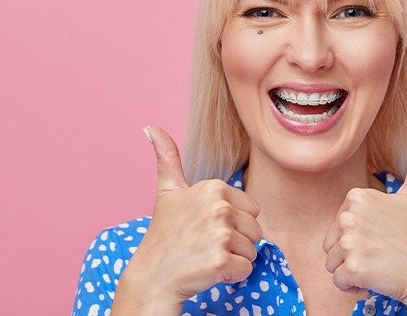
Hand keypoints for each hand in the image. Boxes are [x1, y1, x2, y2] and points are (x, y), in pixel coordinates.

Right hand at [115, 126, 262, 308]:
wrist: (152, 277)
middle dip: (236, 242)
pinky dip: (232, 276)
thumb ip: (167, 158)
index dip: (233, 223)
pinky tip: (209, 271)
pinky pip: (246, 269)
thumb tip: (151, 128)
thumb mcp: (167, 192)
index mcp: (213, 187)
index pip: (252, 210)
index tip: (206, 227)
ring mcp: (220, 234)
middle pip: (255, 230)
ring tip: (207, 257)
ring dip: (234, 259)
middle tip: (206, 245)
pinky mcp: (221, 260)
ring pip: (252, 250)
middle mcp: (219, 207)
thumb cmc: (165, 235)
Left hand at [322, 126, 406, 310]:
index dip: (358, 235)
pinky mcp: (353, 267)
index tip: (383, 236)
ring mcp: (351, 241)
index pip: (339, 223)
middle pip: (332, 243)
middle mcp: (350, 215)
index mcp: (358, 196)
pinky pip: (338, 282)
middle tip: (381, 253)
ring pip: (333, 264)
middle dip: (352, 254)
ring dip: (352, 271)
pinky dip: (354, 287)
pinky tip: (375, 280)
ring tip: (378, 266)